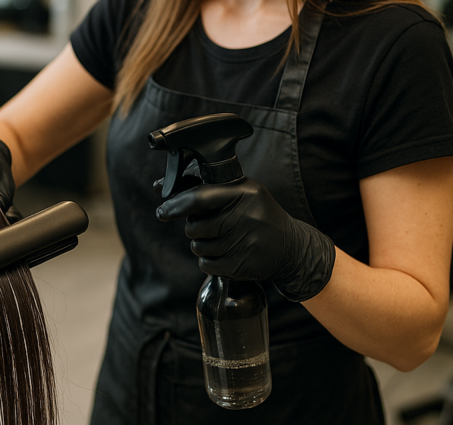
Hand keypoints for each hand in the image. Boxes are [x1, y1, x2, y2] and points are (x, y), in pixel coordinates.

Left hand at [155, 178, 335, 301]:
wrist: (293, 248)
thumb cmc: (258, 215)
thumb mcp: (242, 193)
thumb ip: (207, 189)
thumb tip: (159, 187)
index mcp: (244, 193)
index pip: (198, 198)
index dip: (175, 205)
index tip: (163, 211)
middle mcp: (245, 217)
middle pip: (194, 226)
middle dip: (193, 228)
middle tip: (206, 227)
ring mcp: (244, 243)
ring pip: (197, 246)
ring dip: (201, 245)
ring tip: (219, 240)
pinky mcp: (241, 265)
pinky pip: (206, 265)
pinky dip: (208, 261)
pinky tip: (223, 254)